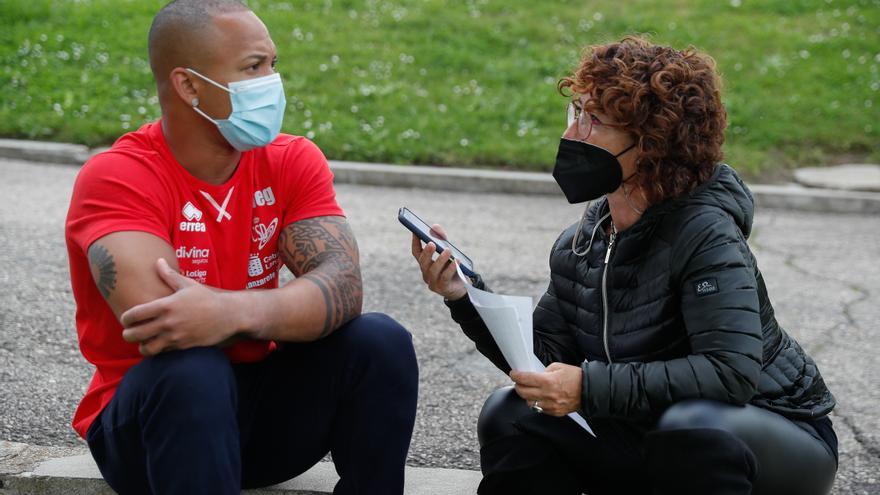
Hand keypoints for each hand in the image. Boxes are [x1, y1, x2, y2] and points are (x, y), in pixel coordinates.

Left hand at [120, 258, 238, 355]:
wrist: (228, 316)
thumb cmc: (207, 299)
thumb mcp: (188, 285)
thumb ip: (169, 275)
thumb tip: (158, 261)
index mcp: (166, 305)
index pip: (134, 314)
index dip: (125, 318)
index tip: (126, 319)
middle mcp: (168, 322)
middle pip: (135, 334)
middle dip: (127, 334)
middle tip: (129, 332)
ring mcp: (175, 336)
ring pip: (147, 348)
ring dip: (141, 346)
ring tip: (143, 341)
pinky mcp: (183, 346)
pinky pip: (162, 352)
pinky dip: (157, 350)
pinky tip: (158, 344)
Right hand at [411, 223, 466, 300]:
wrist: (461, 288)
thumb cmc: (452, 268)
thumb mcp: (448, 252)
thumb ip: (442, 239)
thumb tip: (435, 226)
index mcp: (425, 263)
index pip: (416, 252)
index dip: (415, 242)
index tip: (416, 231)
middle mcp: (426, 272)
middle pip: (423, 262)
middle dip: (427, 252)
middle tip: (432, 243)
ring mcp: (433, 282)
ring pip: (433, 270)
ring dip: (440, 259)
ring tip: (447, 250)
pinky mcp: (442, 288)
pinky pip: (445, 278)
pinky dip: (450, 268)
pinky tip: (457, 261)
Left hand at [510, 363, 582, 416]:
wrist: (589, 390)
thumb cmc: (575, 377)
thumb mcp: (558, 367)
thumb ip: (544, 371)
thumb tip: (534, 375)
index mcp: (548, 381)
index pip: (524, 379)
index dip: (516, 375)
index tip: (513, 374)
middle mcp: (547, 395)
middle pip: (523, 393)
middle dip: (518, 386)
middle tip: (519, 382)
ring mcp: (551, 405)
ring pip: (529, 403)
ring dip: (527, 396)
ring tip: (530, 391)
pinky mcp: (555, 412)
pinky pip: (539, 409)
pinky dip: (537, 403)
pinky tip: (540, 398)